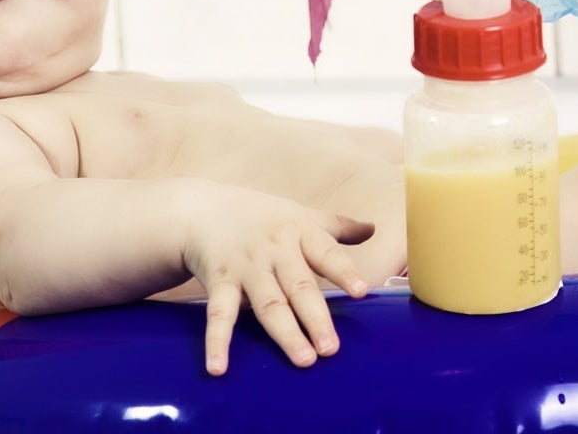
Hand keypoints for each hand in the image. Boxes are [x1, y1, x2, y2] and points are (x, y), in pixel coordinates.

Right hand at [181, 188, 374, 374]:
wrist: (204, 210)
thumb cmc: (263, 217)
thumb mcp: (301, 215)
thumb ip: (337, 226)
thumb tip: (373, 229)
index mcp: (300, 233)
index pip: (326, 253)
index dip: (344, 271)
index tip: (361, 291)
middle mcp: (275, 250)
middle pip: (298, 286)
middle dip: (315, 317)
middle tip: (331, 348)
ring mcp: (247, 267)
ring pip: (268, 304)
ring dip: (285, 333)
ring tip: (303, 359)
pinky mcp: (220, 282)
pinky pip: (219, 314)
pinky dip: (218, 341)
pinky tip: (219, 367)